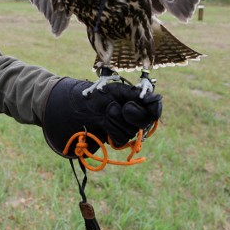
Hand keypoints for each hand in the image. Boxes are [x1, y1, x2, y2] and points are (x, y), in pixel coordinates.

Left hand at [42, 78, 161, 156]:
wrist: (73, 105)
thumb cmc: (95, 94)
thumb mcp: (117, 90)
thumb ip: (136, 94)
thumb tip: (156, 98)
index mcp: (136, 101)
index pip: (154, 106)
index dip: (154, 106)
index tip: (147, 100)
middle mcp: (134, 116)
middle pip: (145, 121)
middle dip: (133, 113)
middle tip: (121, 105)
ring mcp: (125, 128)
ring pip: (131, 131)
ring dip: (117, 120)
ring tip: (106, 111)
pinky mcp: (114, 139)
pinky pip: (120, 139)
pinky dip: (112, 130)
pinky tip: (104, 122)